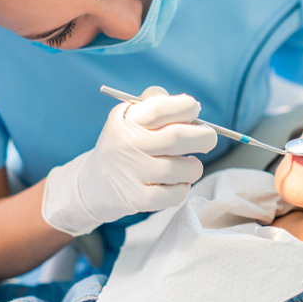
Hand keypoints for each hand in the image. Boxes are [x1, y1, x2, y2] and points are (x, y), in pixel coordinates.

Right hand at [41, 87, 217, 235]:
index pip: (160, 108)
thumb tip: (190, 106)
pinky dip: (182, 188)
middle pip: (176, 138)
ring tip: (187, 165)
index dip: (185, 107)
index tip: (194, 110)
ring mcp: (131, 173)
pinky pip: (175, 194)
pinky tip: (175, 183)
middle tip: (208, 139)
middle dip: (204, 137)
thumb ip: (155, 103)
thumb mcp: (130, 117)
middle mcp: (126, 144)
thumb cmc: (124, 144)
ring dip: (194, 167)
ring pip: (182, 169)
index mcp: (126, 119)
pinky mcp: (136, 198)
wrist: (93, 184)